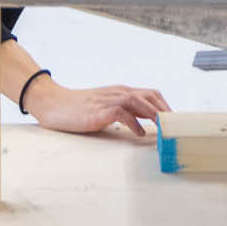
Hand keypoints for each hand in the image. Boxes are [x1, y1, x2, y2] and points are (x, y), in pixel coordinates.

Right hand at [23, 75, 170, 136]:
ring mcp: (108, 100)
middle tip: (174, 127)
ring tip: (164, 129)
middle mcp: (118, 92)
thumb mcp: (104, 107)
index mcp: (121, 91)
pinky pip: (122, 114)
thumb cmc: (77, 108)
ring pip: (139, 102)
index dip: (165, 106)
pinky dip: (134, 123)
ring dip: (154, 115)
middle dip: (165, 110)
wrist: (52, 103)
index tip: (173, 121)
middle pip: (150, 96)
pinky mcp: (98, 111)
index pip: (151, 94)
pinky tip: (140, 134)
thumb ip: (121, 112)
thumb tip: (140, 124)